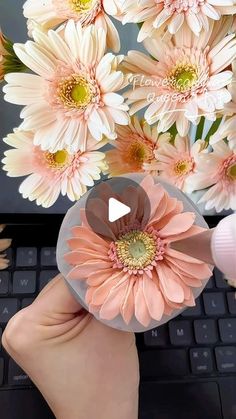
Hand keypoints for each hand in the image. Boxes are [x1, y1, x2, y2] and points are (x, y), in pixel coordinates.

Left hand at [2, 275, 138, 418]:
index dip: (98, 274)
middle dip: (92, 285)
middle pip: (62, 286)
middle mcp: (18, 324)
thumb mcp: (108, 327)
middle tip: (118, 282)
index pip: (68, 281)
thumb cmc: (105, 384)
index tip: (119, 266)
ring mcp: (24, 329)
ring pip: (63, 294)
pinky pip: (61, 306)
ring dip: (86, 295)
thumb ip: (105, 292)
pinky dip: (80, 306)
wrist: (100, 417)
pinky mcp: (35, 333)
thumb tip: (109, 263)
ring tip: (108, 299)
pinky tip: (96, 310)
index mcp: (30, 325)